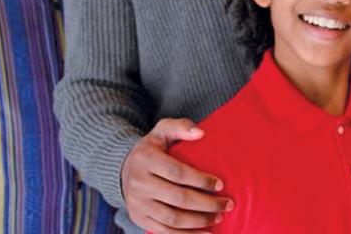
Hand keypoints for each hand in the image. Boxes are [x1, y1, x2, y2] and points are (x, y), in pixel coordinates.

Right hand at [121, 118, 232, 232]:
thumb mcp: (162, 130)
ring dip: (199, 221)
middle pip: (178, 198)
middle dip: (206, 203)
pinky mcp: (139, 218)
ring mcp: (138, 203)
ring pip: (172, 218)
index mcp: (146, 159)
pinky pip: (164, 232)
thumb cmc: (152, 148)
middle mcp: (139, 183)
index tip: (221, 184)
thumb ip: (181, 127)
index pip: (177, 173)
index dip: (200, 180)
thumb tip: (201, 133)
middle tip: (227, 204)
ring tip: (218, 218)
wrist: (123, 167)